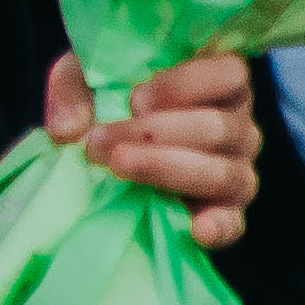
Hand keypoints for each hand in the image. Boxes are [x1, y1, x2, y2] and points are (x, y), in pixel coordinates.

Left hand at [60, 47, 259, 248]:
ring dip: (166, 169)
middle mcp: (237, 127)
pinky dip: (219, 225)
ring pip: (223, 173)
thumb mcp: (85, 79)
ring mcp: (235, 171)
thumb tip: (67, 131)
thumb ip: (72, 91)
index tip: (135, 100)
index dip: (185, 86)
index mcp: (218, 84)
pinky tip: (197, 229)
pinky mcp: (224, 212)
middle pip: (219, 128)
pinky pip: (232, 222)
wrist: (106, 147)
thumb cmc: (108, 99)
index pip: (230, 75)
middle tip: (101, 141)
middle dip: (155, 134)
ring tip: (118, 165)